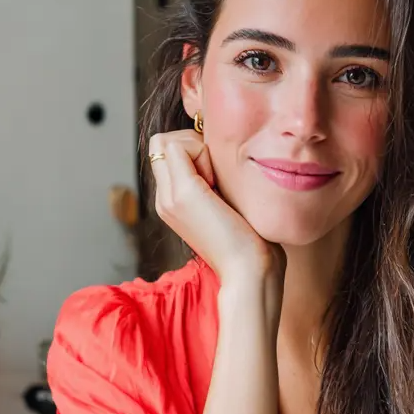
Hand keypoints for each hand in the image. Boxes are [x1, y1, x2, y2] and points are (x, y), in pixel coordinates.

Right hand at [148, 130, 285, 286]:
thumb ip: (217, 183)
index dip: (194, 150)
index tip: (219, 177)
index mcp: (173, 202)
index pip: (167, 152)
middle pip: (162, 143)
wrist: (249, 271)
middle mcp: (164, 199)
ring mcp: (168, 197)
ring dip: (198, 149)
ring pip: (167, 141)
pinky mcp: (182, 194)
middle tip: (218, 176)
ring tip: (218, 183)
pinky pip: (179, 146)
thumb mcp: (227, 205)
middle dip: (193, 145)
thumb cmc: (251, 242)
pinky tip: (219, 185)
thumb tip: (223, 156)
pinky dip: (203, 153)